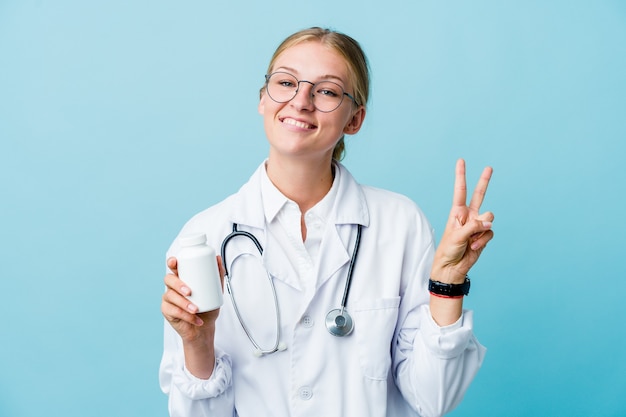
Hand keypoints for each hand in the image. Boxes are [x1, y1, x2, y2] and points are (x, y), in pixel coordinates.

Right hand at [161, 257, 222, 343]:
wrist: (204, 326)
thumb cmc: (207, 306)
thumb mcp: (216, 290)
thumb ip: (217, 274)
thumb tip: (218, 258)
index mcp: (182, 278)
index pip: (173, 267)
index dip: (172, 262)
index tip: (175, 262)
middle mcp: (173, 287)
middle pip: (169, 279)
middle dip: (178, 285)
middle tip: (189, 292)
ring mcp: (169, 299)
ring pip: (171, 296)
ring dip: (184, 303)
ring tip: (196, 309)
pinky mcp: (167, 311)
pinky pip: (174, 311)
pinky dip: (186, 316)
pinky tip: (195, 318)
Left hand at [431, 159, 493, 283]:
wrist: (452, 268)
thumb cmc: (448, 250)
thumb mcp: (457, 236)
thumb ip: (473, 226)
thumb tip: (489, 221)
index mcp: (457, 212)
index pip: (460, 191)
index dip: (461, 176)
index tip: (461, 161)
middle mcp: (468, 216)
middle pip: (478, 195)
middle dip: (484, 181)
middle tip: (489, 167)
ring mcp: (477, 225)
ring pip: (488, 219)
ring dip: (480, 231)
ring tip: (470, 241)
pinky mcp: (484, 236)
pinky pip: (490, 233)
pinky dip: (483, 241)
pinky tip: (474, 247)